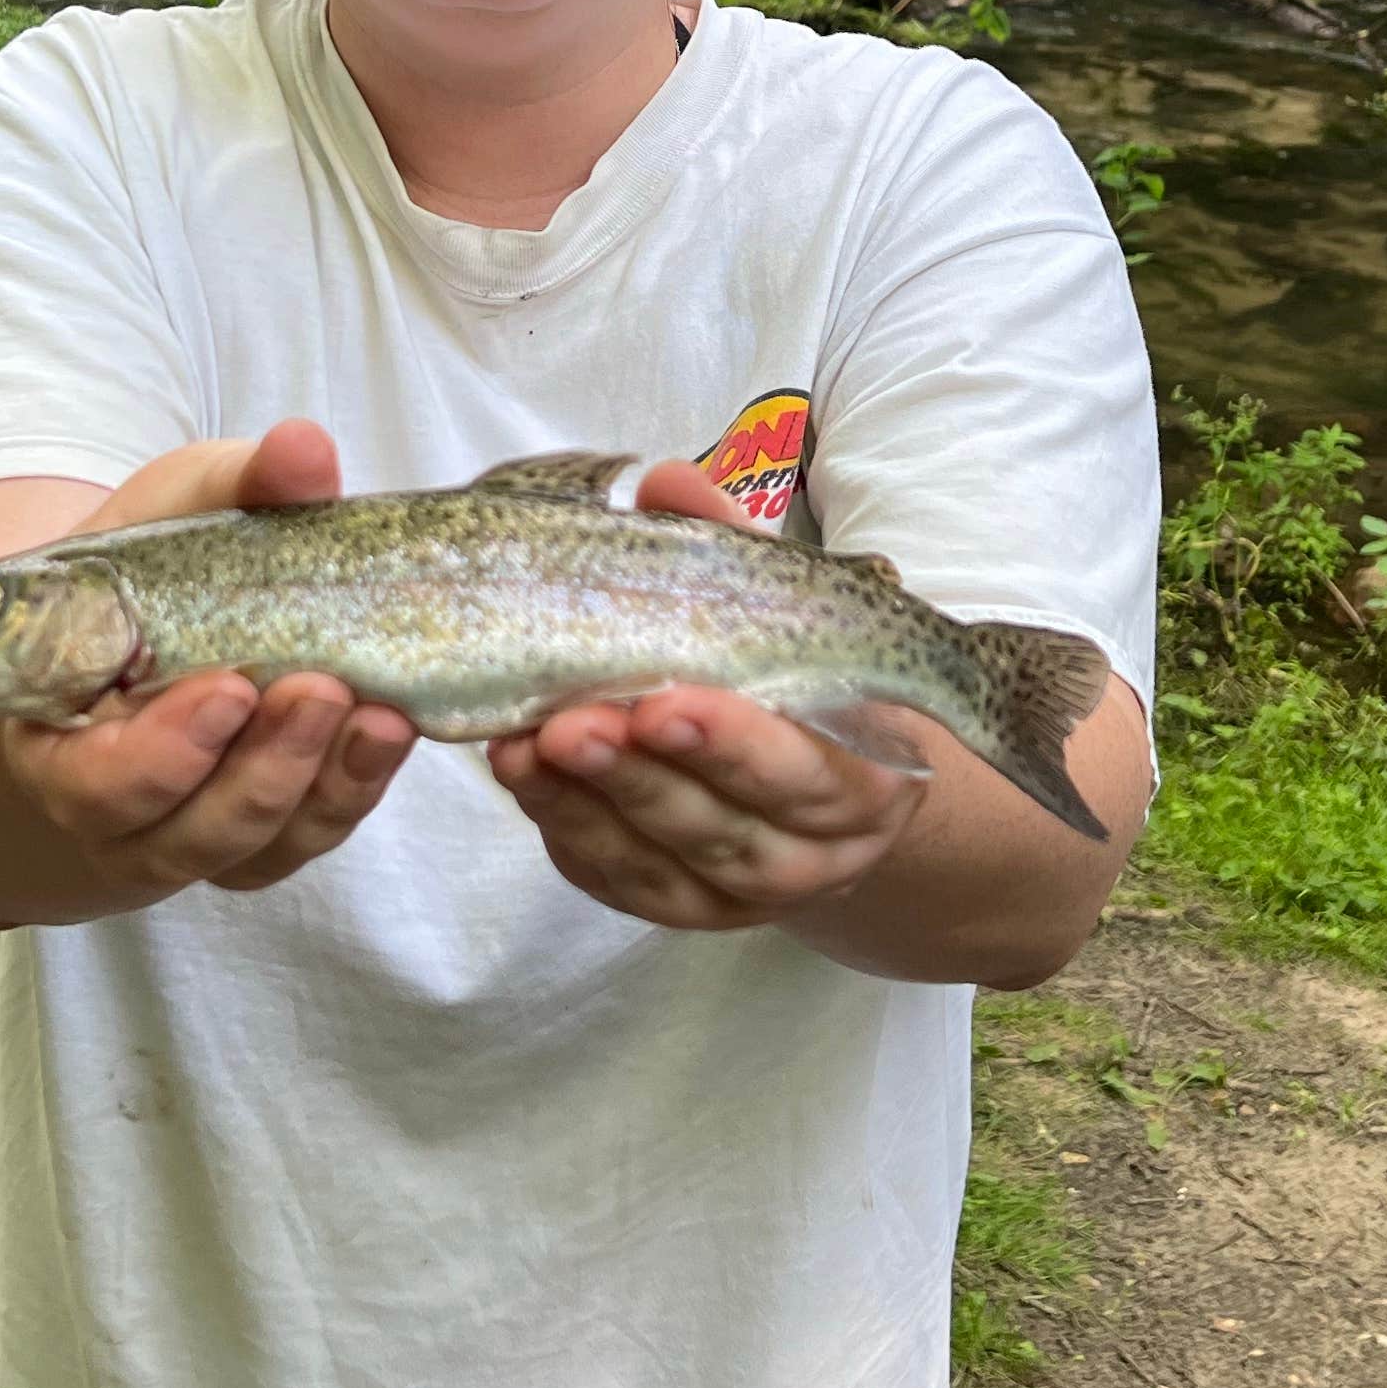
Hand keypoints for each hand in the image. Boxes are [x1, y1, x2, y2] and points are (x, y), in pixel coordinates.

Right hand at [0, 420, 416, 897]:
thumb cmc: (159, 559)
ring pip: (251, 850)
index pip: (88, 783)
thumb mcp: (182, 504)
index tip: (229, 688)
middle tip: (320, 690)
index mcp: (58, 735)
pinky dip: (353, 790)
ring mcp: (193, 831)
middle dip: (259, 771)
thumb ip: (237, 481)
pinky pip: (306, 838)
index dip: (159, 756)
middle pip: (181, 833)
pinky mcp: (266, 835)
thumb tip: (303, 449)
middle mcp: (115, 807)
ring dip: (318, 786)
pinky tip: (392, 731)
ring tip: (377, 714)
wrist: (178, 606)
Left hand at [487, 459, 929, 933]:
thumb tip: (665, 483)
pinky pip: (612, 877)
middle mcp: (810, 853)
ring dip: (585, 805)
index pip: (803, 774)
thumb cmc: (801, 675)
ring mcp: (737, 892)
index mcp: (865, 781)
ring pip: (658, 866)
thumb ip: (729, 546)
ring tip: (523, 744)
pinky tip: (522, 770)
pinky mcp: (672, 904)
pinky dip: (563, 826)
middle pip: (721, 830)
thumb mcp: (788, 609)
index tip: (662, 703)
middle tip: (571, 725)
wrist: (825, 778)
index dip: (733, 745)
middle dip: (640, 778)